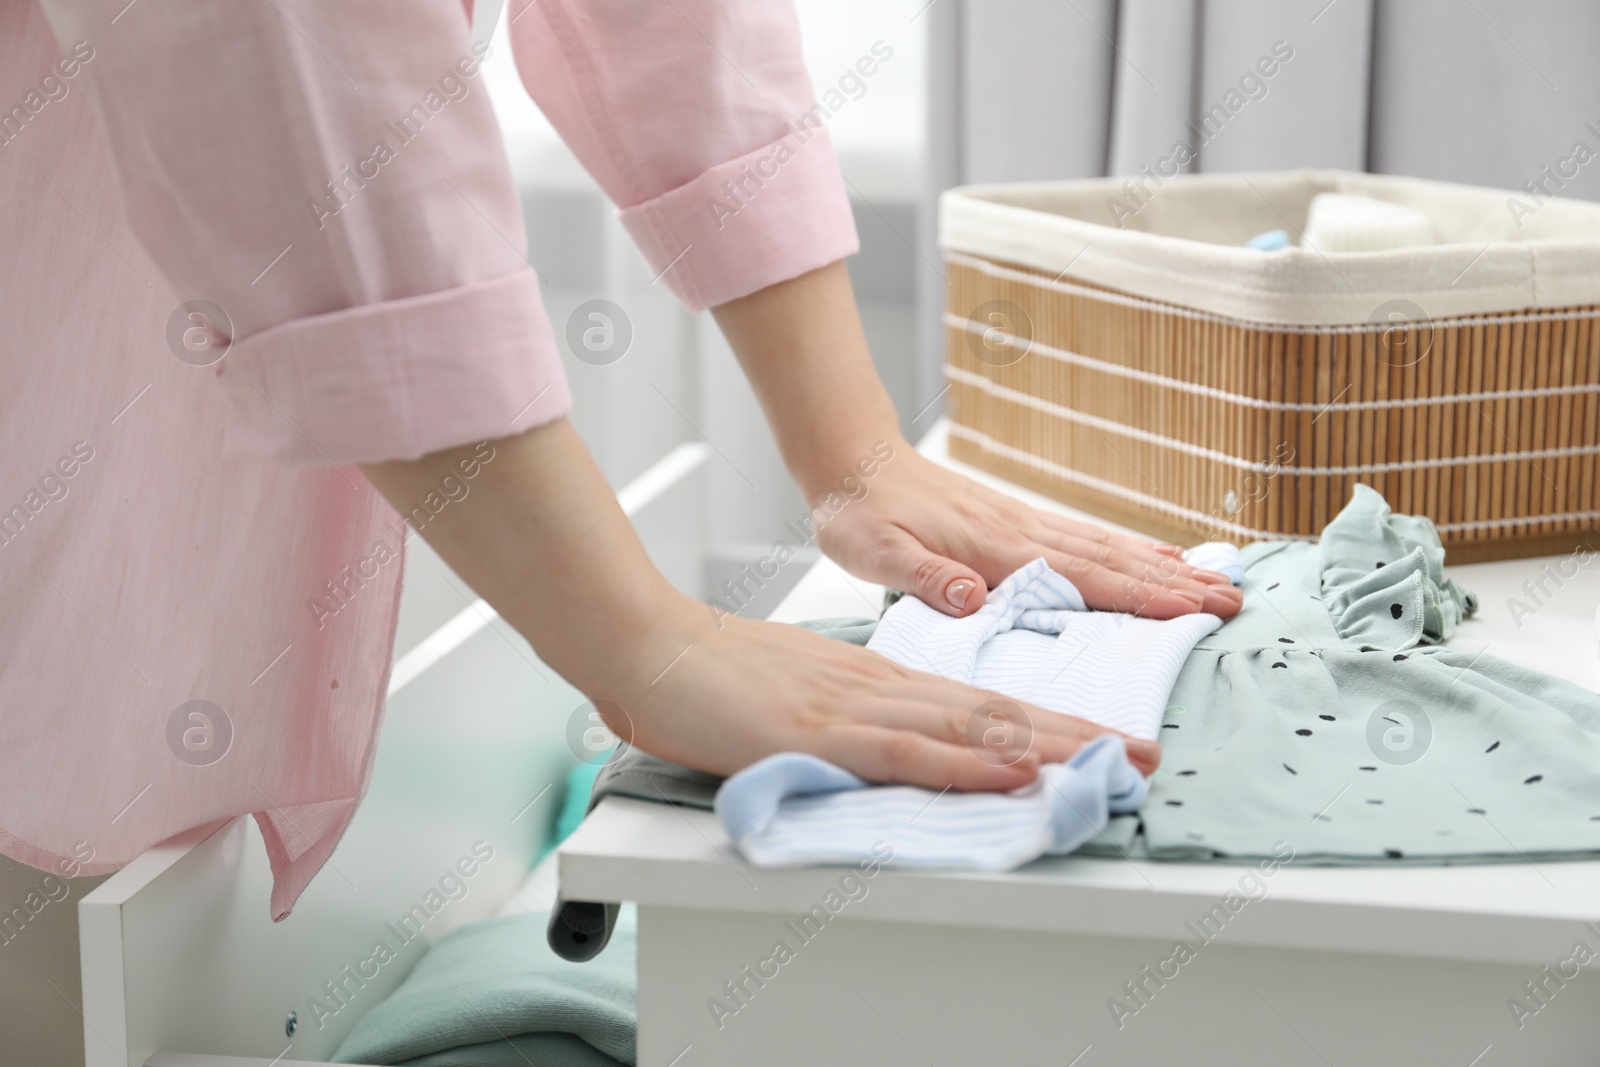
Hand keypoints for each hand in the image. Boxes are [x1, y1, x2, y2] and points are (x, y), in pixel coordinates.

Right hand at [600, 605, 1161, 791]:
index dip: (1049, 723)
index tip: (1105, 739)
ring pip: (970, 727)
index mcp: (882, 683)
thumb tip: (903, 734)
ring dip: (1047, 747)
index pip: (981, 704)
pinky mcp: (823, 733)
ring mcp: (857, 709)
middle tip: (1146, 754)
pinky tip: (1012, 769)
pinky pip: (910, 751)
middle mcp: (884, 691)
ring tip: (1111, 762)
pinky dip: (969, 761)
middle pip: (997, 713)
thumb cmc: (721, 675)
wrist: (657, 648)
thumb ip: (857, 713)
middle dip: (1076, 735)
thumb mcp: (806, 692)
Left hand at [815, 443, 1243, 619]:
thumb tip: (969, 597)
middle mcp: (1021, 531)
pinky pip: (1085, 538)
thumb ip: (924, 576)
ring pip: (1107, 547)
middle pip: (1113, 561)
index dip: (1140, 598)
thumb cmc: (861, 512)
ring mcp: (1023, 522)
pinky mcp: (1015, 520)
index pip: (1082, 577)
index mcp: (995, 547)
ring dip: (1164, 568)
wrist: (852, 459)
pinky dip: (1129, 550)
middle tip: (1235, 602)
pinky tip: (1156, 558)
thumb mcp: (875, 551)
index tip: (1194, 611)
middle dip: (1175, 585)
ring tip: (1216, 581)